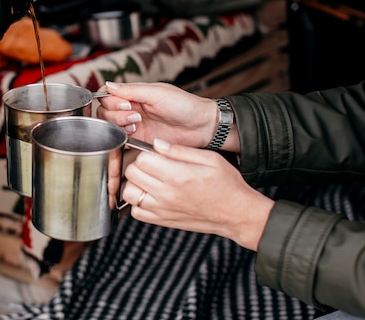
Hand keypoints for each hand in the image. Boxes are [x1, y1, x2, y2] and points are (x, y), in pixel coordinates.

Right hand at [97, 81, 221, 149]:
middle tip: (134, 115)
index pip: (108, 96)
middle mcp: (132, 109)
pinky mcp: (138, 140)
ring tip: (136, 123)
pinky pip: (120, 139)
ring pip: (110, 125)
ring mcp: (134, 125)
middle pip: (105, 111)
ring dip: (119, 124)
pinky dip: (121, 136)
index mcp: (135, 94)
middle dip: (115, 113)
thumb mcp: (157, 92)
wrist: (202, 126)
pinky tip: (134, 133)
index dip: (112, 101)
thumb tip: (109, 85)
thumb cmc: (185, 105)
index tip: (126, 104)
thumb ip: (131, 90)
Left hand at [121, 139, 273, 250]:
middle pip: (132, 173)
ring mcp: (162, 209)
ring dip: (135, 183)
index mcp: (178, 175)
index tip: (156, 154)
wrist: (236, 214)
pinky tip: (150, 196)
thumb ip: (180, 150)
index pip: (142, 159)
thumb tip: (157, 144)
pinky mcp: (162, 221)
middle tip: (152, 165)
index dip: (146, 153)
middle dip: (139, 165)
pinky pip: (135, 212)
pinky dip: (138, 203)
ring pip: (129, 193)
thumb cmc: (227, 185)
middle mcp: (167, 194)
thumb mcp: (210, 159)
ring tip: (149, 180)